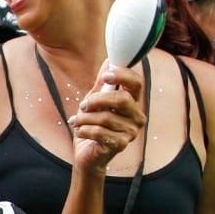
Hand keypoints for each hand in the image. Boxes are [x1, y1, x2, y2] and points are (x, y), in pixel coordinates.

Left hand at [69, 62, 145, 177]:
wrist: (87, 154)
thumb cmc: (93, 125)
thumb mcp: (95, 101)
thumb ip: (102, 83)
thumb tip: (110, 59)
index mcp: (133, 102)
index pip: (136, 83)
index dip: (122, 76)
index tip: (105, 76)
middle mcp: (137, 116)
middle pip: (122, 99)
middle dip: (97, 100)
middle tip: (83, 105)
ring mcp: (131, 132)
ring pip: (105, 117)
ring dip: (85, 118)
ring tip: (77, 121)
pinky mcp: (121, 145)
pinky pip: (99, 132)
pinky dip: (84, 130)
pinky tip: (80, 131)